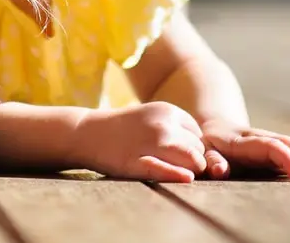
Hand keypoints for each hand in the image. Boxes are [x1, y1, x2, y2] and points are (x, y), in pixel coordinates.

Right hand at [75, 102, 206, 182]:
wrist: (86, 132)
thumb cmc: (123, 129)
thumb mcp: (151, 117)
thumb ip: (175, 128)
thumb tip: (204, 154)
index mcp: (168, 110)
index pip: (198, 135)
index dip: (191, 148)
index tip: (175, 155)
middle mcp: (163, 124)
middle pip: (198, 150)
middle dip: (192, 161)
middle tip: (174, 167)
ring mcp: (151, 142)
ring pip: (192, 162)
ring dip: (189, 171)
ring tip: (173, 174)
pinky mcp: (136, 162)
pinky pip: (166, 171)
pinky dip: (177, 175)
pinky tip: (183, 179)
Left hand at [200, 120, 289, 182]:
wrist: (214, 126)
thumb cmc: (207, 145)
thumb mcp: (204, 151)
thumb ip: (211, 160)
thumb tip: (221, 171)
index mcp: (243, 141)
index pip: (271, 146)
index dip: (287, 159)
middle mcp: (261, 137)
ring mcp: (272, 139)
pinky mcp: (279, 145)